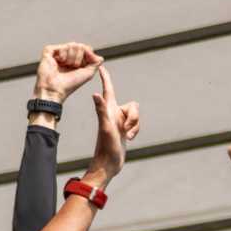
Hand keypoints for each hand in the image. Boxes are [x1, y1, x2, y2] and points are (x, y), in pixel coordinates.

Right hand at [33, 42, 102, 102]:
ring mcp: (58, 52)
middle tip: (72, 67)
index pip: (87, 49)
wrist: (55, 89)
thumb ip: (96, 62)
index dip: (87, 56)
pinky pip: (63, 46)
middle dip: (79, 58)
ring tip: (64, 66)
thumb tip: (99, 56)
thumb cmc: (70, 84)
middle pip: (81, 46)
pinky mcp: (49, 51)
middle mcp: (67, 55)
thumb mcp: (88, 73)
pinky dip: (63, 55)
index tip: (80, 67)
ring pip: (72, 45)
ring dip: (71, 58)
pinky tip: (58, 62)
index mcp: (76, 60)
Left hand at [84, 66, 139, 186]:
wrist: (108, 164)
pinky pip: (136, 124)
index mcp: (108, 110)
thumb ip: (101, 110)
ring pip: (136, 115)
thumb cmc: (105, 147)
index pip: (108, 89)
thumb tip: (94, 94)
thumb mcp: (105, 127)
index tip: (102, 66)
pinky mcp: (124, 129)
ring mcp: (119, 122)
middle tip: (126, 129)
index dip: (106, 78)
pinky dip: (136, 131)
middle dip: (134, 116)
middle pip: (133, 105)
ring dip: (135, 125)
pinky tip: (128, 138)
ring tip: (126, 135)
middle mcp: (113, 113)